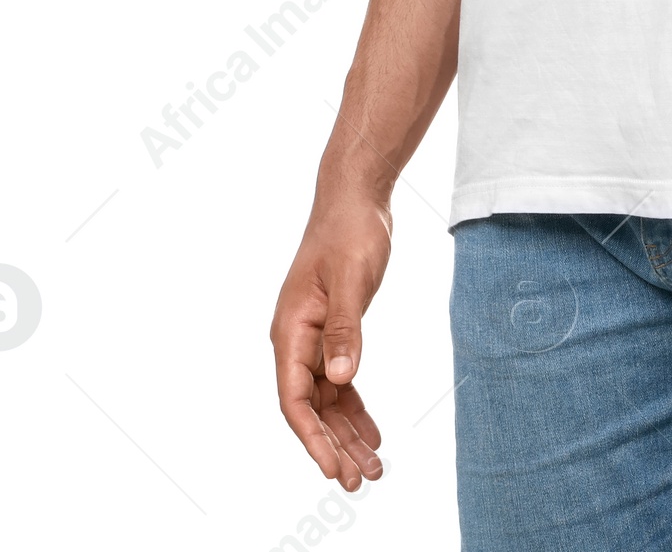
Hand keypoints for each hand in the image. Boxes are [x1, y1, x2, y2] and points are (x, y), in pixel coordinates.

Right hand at [270, 191, 392, 491]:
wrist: (355, 198)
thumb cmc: (349, 231)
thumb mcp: (350, 278)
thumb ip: (344, 329)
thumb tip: (340, 379)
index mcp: (290, 331)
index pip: (294, 400)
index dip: (312, 439)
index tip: (332, 469)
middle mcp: (296, 341)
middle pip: (311, 409)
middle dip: (333, 447)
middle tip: (360, 482)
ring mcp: (313, 338)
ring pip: (327, 400)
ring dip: (346, 434)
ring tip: (372, 468)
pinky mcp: (334, 332)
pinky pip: (340, 382)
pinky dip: (354, 409)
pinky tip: (372, 434)